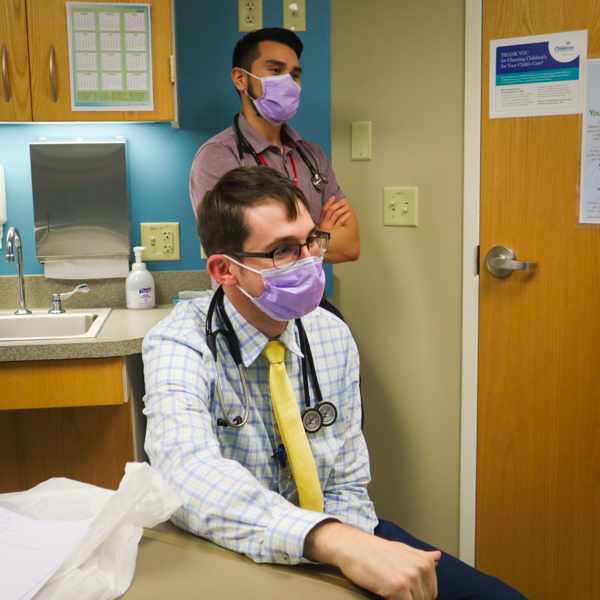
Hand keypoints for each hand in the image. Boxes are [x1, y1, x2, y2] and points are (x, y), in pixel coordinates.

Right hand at [304, 521, 440, 599]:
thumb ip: (420, 556)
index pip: (431, 593)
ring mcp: (411, 577)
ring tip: (387, 591)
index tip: (404, 592)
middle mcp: (421, 568)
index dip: (417, 596)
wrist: (353, 547)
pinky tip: (386, 596)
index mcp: (425, 562)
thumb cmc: (374, 551)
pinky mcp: (399, 587)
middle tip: (392, 591)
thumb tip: (438, 556)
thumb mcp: (401, 550)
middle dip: (411, 599)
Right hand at [318, 197, 350, 229]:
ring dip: (342, 209)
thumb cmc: (324, 232)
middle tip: (343, 202)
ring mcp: (329, 226)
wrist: (323, 245)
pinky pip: (340, 222)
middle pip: (331, 210)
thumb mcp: (321, 225)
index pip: (324, 209)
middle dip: (338, 204)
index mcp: (320, 220)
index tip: (333, 197)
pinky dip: (344, 217)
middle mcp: (324, 222)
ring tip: (347, 207)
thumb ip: (324, 218)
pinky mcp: (334, 231)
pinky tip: (348, 214)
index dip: (328, 202)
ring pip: (336, 214)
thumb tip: (330, 207)